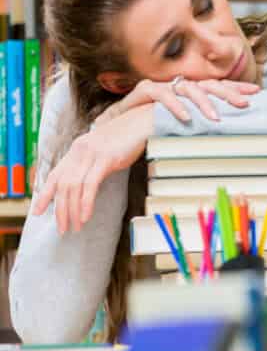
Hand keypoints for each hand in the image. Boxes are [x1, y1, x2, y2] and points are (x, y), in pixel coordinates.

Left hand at [33, 104, 154, 233]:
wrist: (144, 121)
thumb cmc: (129, 138)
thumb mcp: (105, 149)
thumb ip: (93, 162)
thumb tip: (88, 181)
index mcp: (77, 149)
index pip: (55, 174)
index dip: (45, 194)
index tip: (39, 211)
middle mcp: (79, 151)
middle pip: (62, 185)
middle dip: (60, 210)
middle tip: (62, 229)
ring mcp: (91, 154)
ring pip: (73, 187)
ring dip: (71, 210)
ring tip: (74, 227)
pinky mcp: (106, 159)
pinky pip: (90, 185)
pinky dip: (85, 203)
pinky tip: (85, 216)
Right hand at [95, 77, 259, 124]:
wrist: (113, 134)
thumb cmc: (148, 134)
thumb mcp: (180, 131)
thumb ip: (201, 129)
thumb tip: (227, 135)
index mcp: (187, 94)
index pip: (214, 87)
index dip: (234, 88)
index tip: (256, 93)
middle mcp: (176, 86)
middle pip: (207, 84)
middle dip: (228, 92)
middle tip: (245, 103)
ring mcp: (160, 86)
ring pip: (187, 87)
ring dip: (204, 102)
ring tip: (216, 118)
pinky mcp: (143, 92)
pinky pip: (161, 94)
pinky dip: (175, 106)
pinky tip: (186, 118)